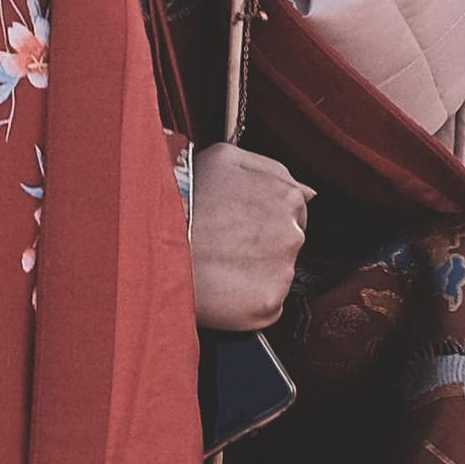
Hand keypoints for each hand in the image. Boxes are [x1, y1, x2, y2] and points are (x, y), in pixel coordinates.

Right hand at [190, 142, 311, 332]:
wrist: (154, 248)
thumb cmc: (185, 198)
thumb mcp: (224, 158)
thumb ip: (272, 168)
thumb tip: (309, 192)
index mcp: (287, 197)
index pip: (294, 211)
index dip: (263, 218)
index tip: (238, 224)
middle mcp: (292, 235)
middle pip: (287, 243)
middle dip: (261, 245)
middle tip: (223, 243)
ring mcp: (282, 272)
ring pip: (277, 274)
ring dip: (254, 272)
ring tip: (218, 264)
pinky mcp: (268, 305)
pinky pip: (266, 304)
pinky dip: (248, 300)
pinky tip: (222, 287)